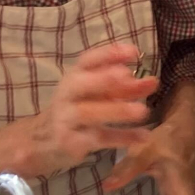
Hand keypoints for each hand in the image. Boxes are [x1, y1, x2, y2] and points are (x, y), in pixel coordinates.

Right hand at [13, 43, 156, 176]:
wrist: (41, 142)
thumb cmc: (75, 110)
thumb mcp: (97, 95)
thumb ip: (124, 88)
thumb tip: (152, 82)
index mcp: (74, 77)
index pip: (87, 60)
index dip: (108, 54)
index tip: (133, 52)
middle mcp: (66, 95)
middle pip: (79, 84)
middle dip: (103, 79)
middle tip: (126, 76)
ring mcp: (65, 119)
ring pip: (88, 113)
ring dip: (116, 110)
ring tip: (143, 111)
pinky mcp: (69, 142)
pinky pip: (97, 138)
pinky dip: (121, 138)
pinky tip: (143, 136)